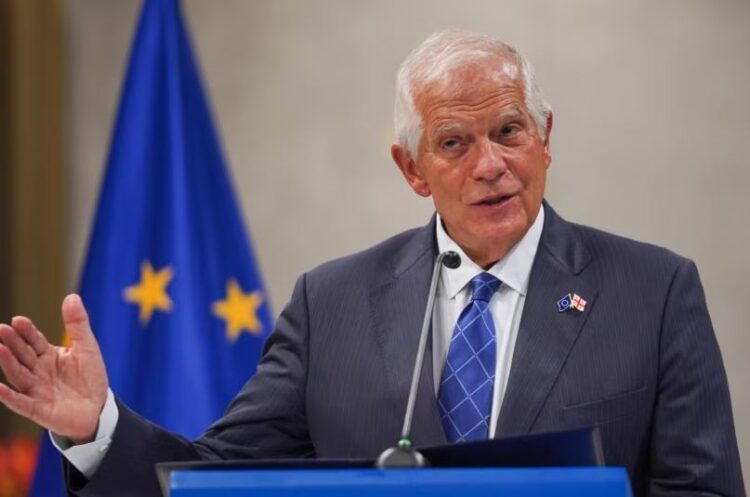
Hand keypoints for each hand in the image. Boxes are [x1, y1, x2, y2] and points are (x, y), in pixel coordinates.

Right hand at [0, 294, 108, 443]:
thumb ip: (78, 324)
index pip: (34, 340)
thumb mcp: (86, 347)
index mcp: (48, 356)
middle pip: (23, 355)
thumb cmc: (90, 378)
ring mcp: (36, 390)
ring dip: (8, 363)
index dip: (26, 331)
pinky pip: (21, 403)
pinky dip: (9, 396)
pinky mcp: (38, 409)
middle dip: (12, 343)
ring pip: (19, 375)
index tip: (18, 320)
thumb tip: (72, 296)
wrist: (98, 408)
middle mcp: (38, 372)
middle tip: (1, 329)